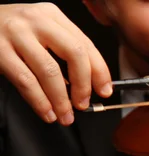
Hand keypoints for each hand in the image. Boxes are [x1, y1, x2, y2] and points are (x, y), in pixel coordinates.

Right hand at [0, 3, 111, 125]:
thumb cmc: (10, 31)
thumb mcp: (40, 31)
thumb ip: (63, 51)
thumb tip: (86, 85)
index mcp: (53, 15)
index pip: (85, 45)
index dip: (100, 71)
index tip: (105, 90)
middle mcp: (37, 21)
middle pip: (74, 54)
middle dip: (83, 85)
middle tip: (83, 104)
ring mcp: (16, 34)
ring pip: (50, 71)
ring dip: (61, 100)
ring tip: (65, 115)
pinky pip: (26, 81)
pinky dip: (40, 102)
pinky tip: (47, 112)